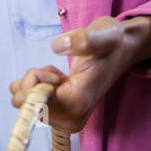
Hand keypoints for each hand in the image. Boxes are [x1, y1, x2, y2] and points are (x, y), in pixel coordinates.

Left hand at [8, 15, 150, 132]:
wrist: (122, 48)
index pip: (37, 104)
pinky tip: (56, 79)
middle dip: (33, 82)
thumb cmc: (111, 42)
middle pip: (29, 106)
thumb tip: (57, 46)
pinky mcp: (63, 111)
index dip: (35, 83)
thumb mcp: (101, 34)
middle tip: (57, 71)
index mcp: (79, 102)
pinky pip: (32, 102)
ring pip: (28, 103)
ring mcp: (68, 116)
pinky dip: (35, 86)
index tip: (54, 72)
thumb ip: (83, 40)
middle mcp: (74, 116)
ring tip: (59, 74)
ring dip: (35, 83)